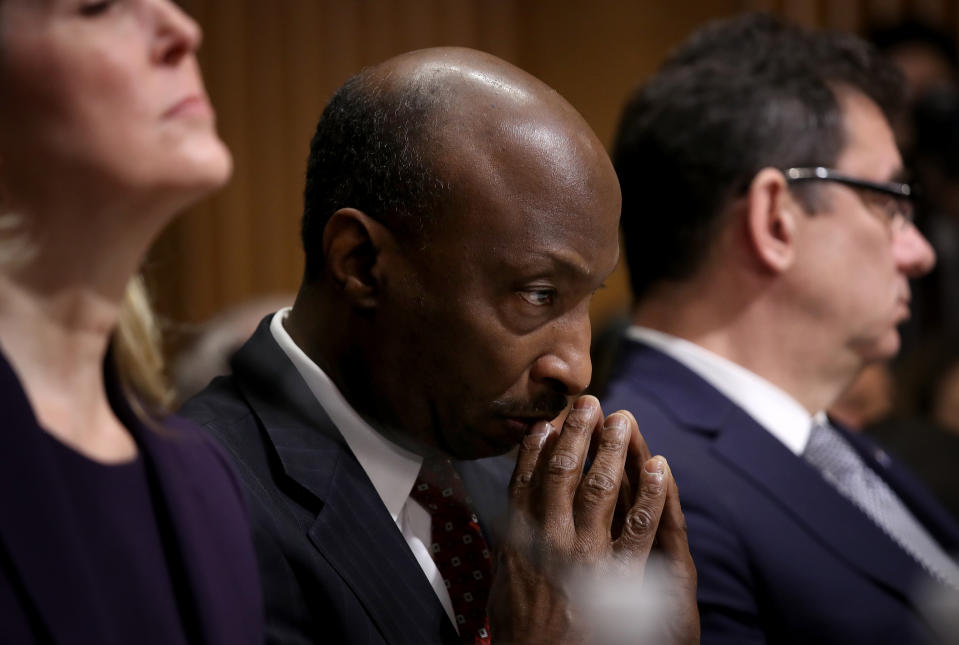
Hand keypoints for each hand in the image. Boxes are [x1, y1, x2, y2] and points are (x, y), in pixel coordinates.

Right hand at [487, 395, 698, 643]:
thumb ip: (511, 547)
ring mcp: (584, 553)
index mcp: (517, 539)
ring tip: (622, 419)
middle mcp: (548, 538)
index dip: (537, 447)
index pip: (525, 479)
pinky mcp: (617, 574)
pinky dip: (649, 492)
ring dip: (611, 449)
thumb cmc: (521, 632)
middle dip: (577, 433)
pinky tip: (658, 467)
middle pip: (563, 472)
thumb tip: (513, 517)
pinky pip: (639, 525)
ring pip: (599, 487)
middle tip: (590, 402)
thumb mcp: (503, 584)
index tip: (547, 421)